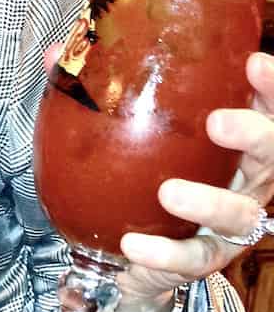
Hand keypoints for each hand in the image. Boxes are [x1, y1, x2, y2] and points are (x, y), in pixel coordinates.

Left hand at [118, 49, 273, 300]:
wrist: (132, 249)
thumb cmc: (143, 170)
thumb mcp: (128, 126)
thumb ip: (100, 87)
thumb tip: (58, 53)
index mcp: (236, 136)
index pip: (267, 105)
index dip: (270, 85)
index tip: (252, 62)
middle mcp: (246, 176)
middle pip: (272, 154)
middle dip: (255, 135)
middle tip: (217, 122)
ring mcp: (231, 222)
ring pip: (241, 213)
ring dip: (209, 202)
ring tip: (168, 193)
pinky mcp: (205, 258)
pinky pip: (193, 258)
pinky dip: (165, 253)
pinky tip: (133, 244)